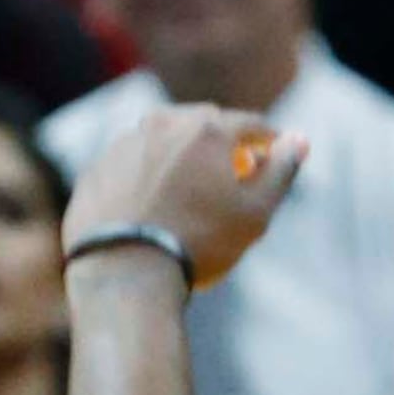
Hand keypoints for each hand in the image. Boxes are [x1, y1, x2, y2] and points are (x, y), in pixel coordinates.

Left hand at [65, 105, 304, 291]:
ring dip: (182, 157)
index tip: (275, 158)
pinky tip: (156, 206)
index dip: (270, 141)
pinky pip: (132, 163)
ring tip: (191, 192)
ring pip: (164, 141)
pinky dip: (148, 175)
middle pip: (205, 124)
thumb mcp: (257, 211)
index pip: (250, 123)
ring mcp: (123, 146)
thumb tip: (297, 140)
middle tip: (236, 174)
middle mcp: (162, 126)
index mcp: (206, 129)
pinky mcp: (95, 170)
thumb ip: (282, 169)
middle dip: (224, 143)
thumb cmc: (199, 241)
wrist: (124, 271)